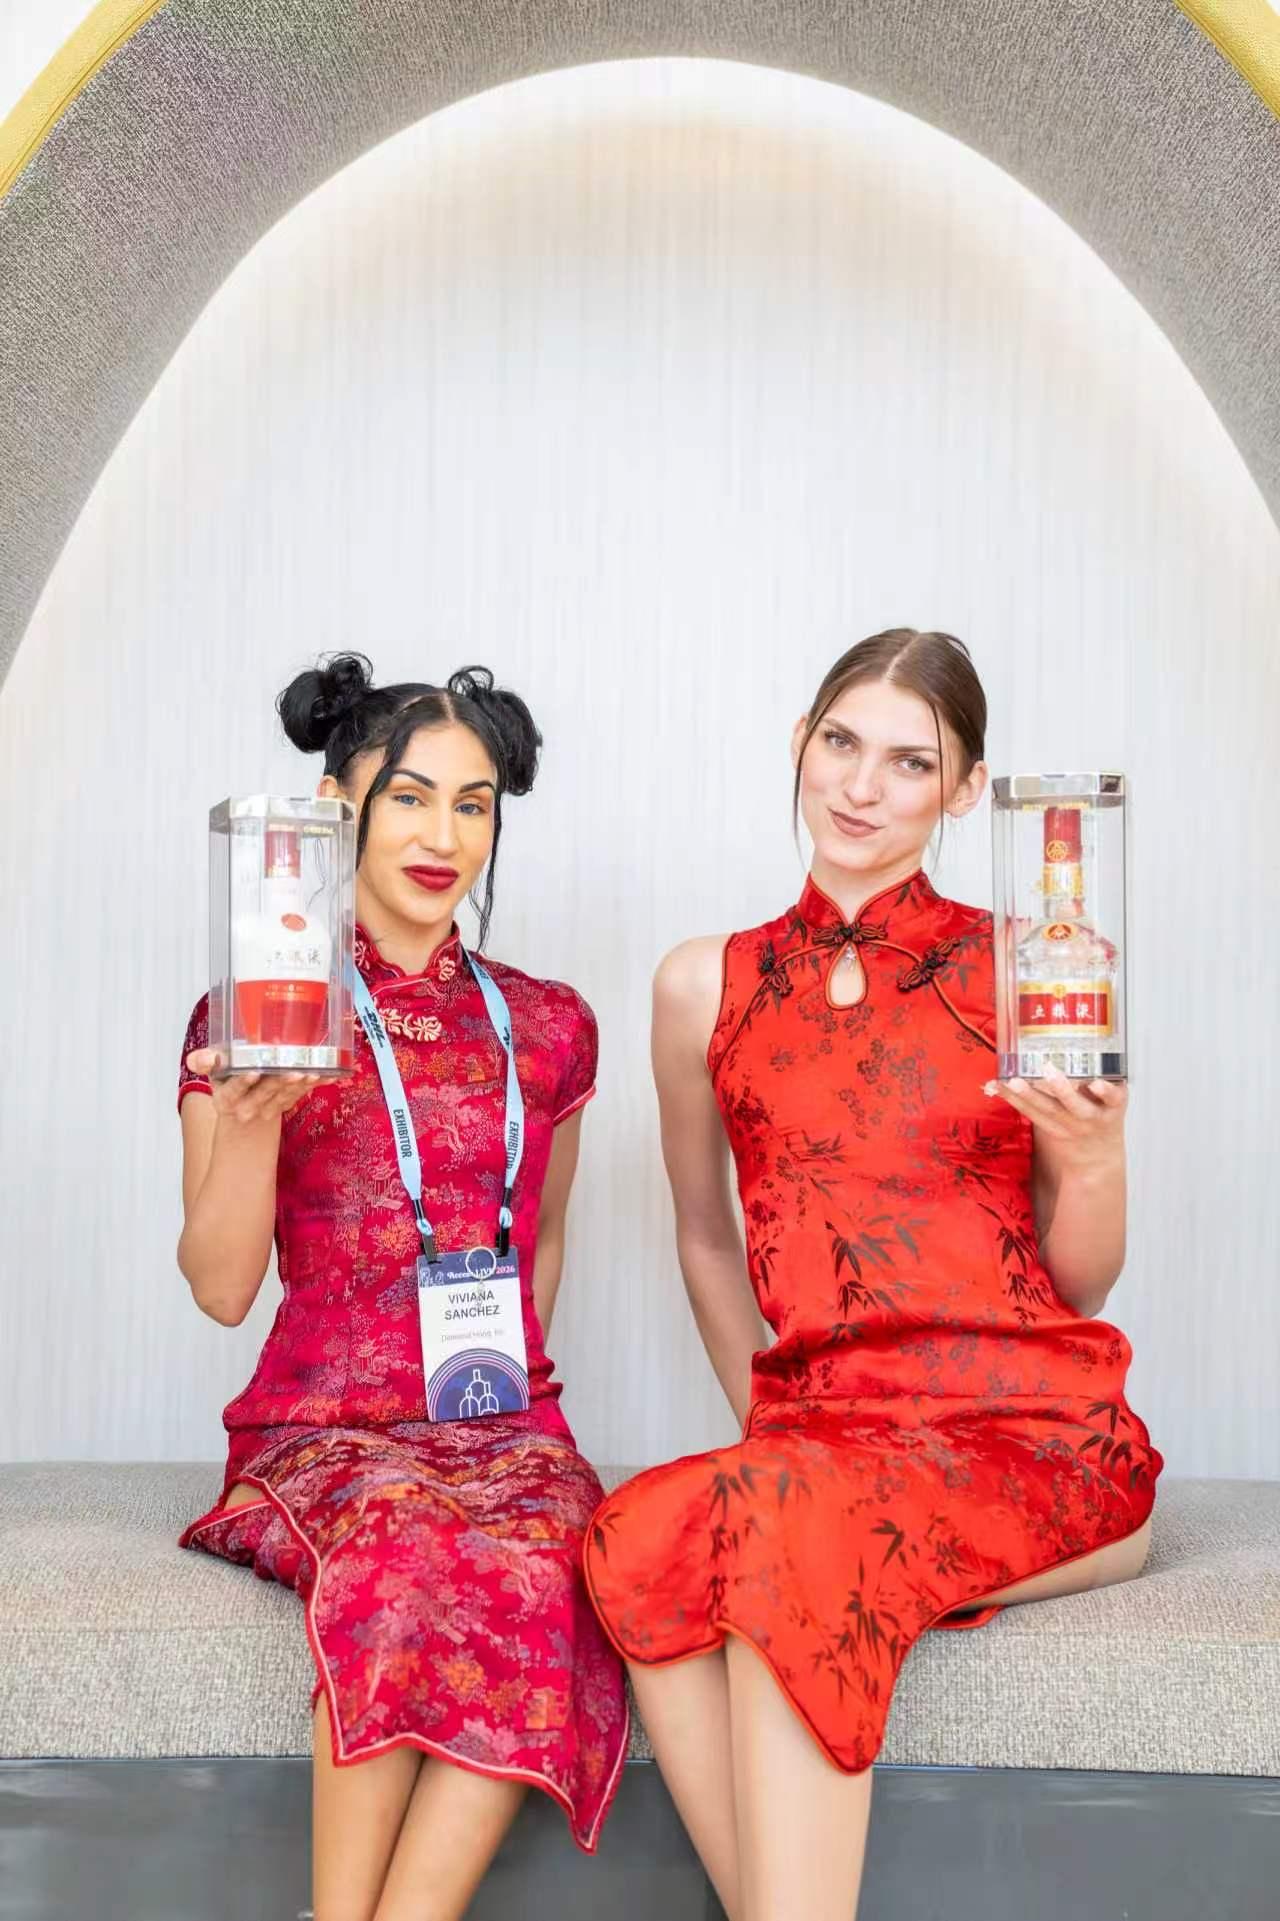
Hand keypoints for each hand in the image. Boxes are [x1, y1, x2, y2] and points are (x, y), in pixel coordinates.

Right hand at [186, 1049, 342, 1126]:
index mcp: (227, 1097)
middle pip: (264, 1093)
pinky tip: (326, 1076)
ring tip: (310, 1072)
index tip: (253, 1071)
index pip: (233, 1090)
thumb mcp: (214, 1076)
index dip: (243, 1082)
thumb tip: (199, 1058)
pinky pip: (299, 1096)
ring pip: (284, 1096)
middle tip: (293, 1070)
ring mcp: (268, 1108)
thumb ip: (207, 1062)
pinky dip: (313, 1085)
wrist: (242, 1118)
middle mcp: (247, 1106)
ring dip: (299, 1085)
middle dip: (279, 1082)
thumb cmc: (229, 1087)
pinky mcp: (285, 1105)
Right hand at [983, 1061, 1126, 1172]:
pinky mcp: (1117, 1108)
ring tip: (1050, 1074)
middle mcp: (1070, 1121)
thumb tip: (989, 1083)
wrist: (1100, 1161)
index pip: (1030, 1111)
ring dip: (1063, 1091)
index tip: (998, 1084)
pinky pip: (1113, 1100)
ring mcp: (1094, 1116)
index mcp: (1051, 1123)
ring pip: (1076, 1105)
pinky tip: (1098, 1082)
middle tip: (1015, 1080)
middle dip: (1031, 1094)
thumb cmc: (1069, 1134)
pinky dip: (1106, 1091)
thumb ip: (1024, 1101)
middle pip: (1049, 1109)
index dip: (1014, 1098)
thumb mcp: (1044, 1122)